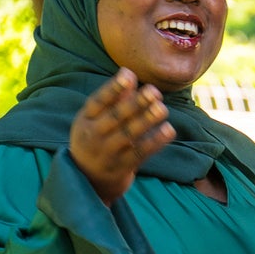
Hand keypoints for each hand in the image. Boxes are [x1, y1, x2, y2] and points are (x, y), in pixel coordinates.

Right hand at [69, 69, 174, 201]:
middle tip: (154, 91)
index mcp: (85, 119)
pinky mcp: (122, 167)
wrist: (89, 179)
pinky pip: (140, 153)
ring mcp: (108, 153)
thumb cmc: (96, 138)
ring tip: (163, 109)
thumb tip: (129, 75)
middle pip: (116, 117)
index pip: (98, 101)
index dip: (113, 88)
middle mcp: (94, 135)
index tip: (129, 74)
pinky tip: (169, 130)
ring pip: (129, 135)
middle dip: (136, 104)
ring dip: (147, 121)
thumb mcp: (96, 119)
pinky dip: (155, 141)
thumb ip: (113, 99)